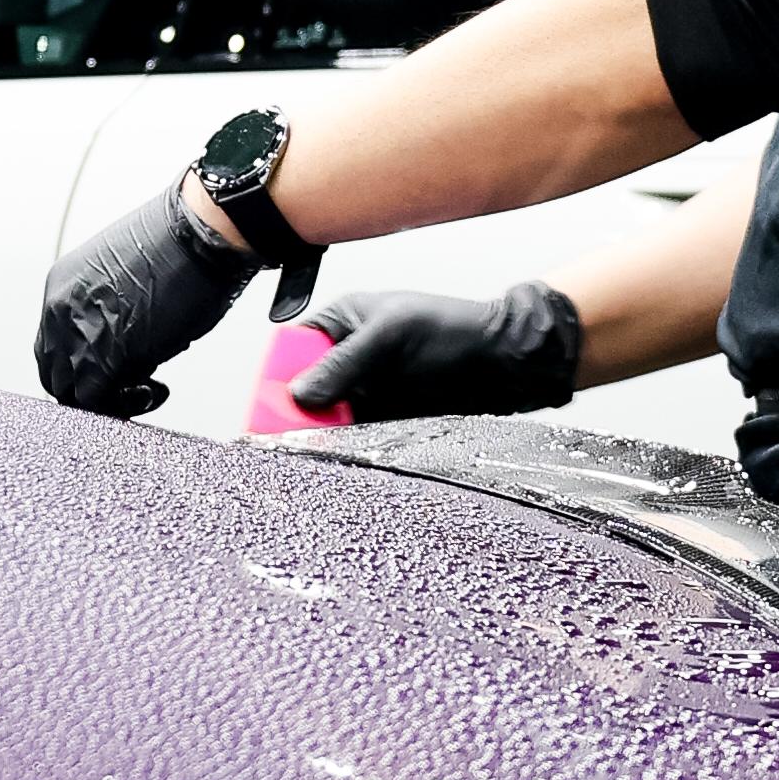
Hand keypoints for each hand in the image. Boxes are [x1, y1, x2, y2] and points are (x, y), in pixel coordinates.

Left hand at [35, 179, 254, 415]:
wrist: (200, 237)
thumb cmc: (179, 247)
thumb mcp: (124, 277)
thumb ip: (109, 312)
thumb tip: (123, 344)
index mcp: (61, 285)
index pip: (53, 341)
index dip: (81, 360)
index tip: (113, 364)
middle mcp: (58, 310)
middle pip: (54, 371)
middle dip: (89, 385)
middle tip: (126, 385)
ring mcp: (75, 336)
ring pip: (71, 392)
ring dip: (109, 399)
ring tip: (145, 389)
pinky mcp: (101, 360)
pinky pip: (97, 404)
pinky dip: (126, 406)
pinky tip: (156, 391)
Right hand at [283, 282, 583, 423]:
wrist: (507, 363)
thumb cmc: (456, 332)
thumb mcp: (393, 337)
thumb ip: (343, 364)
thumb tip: (299, 394)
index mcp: (342, 322)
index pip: (290, 350)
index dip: (276, 379)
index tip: (271, 409)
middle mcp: (348, 357)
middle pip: (303, 390)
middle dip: (294, 414)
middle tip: (288, 439)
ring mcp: (366, 389)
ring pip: (326, 417)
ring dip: (319, 434)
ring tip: (308, 452)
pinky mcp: (385, 418)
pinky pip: (353, 435)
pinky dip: (344, 447)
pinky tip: (337, 457)